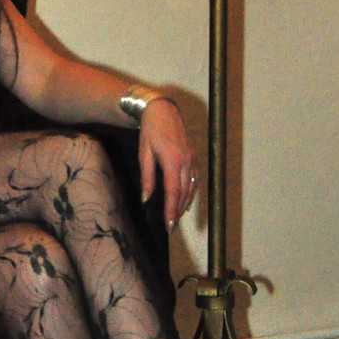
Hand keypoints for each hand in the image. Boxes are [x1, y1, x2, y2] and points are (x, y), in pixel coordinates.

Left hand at [138, 98, 197, 232]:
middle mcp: (186, 161)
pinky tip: (185, 201)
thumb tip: (146, 198)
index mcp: (173, 161)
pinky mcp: (193, 157)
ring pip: (191, 188)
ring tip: (176, 218)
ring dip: (184, 204)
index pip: (173, 192)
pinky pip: (194, 179)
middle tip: (170, 227)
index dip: (171, 210)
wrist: (162, 110)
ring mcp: (192, 159)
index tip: (169, 224)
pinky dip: (191, 193)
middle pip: (184, 193)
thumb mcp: (144, 153)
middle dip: (177, 212)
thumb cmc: (150, 131)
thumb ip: (147, 177)